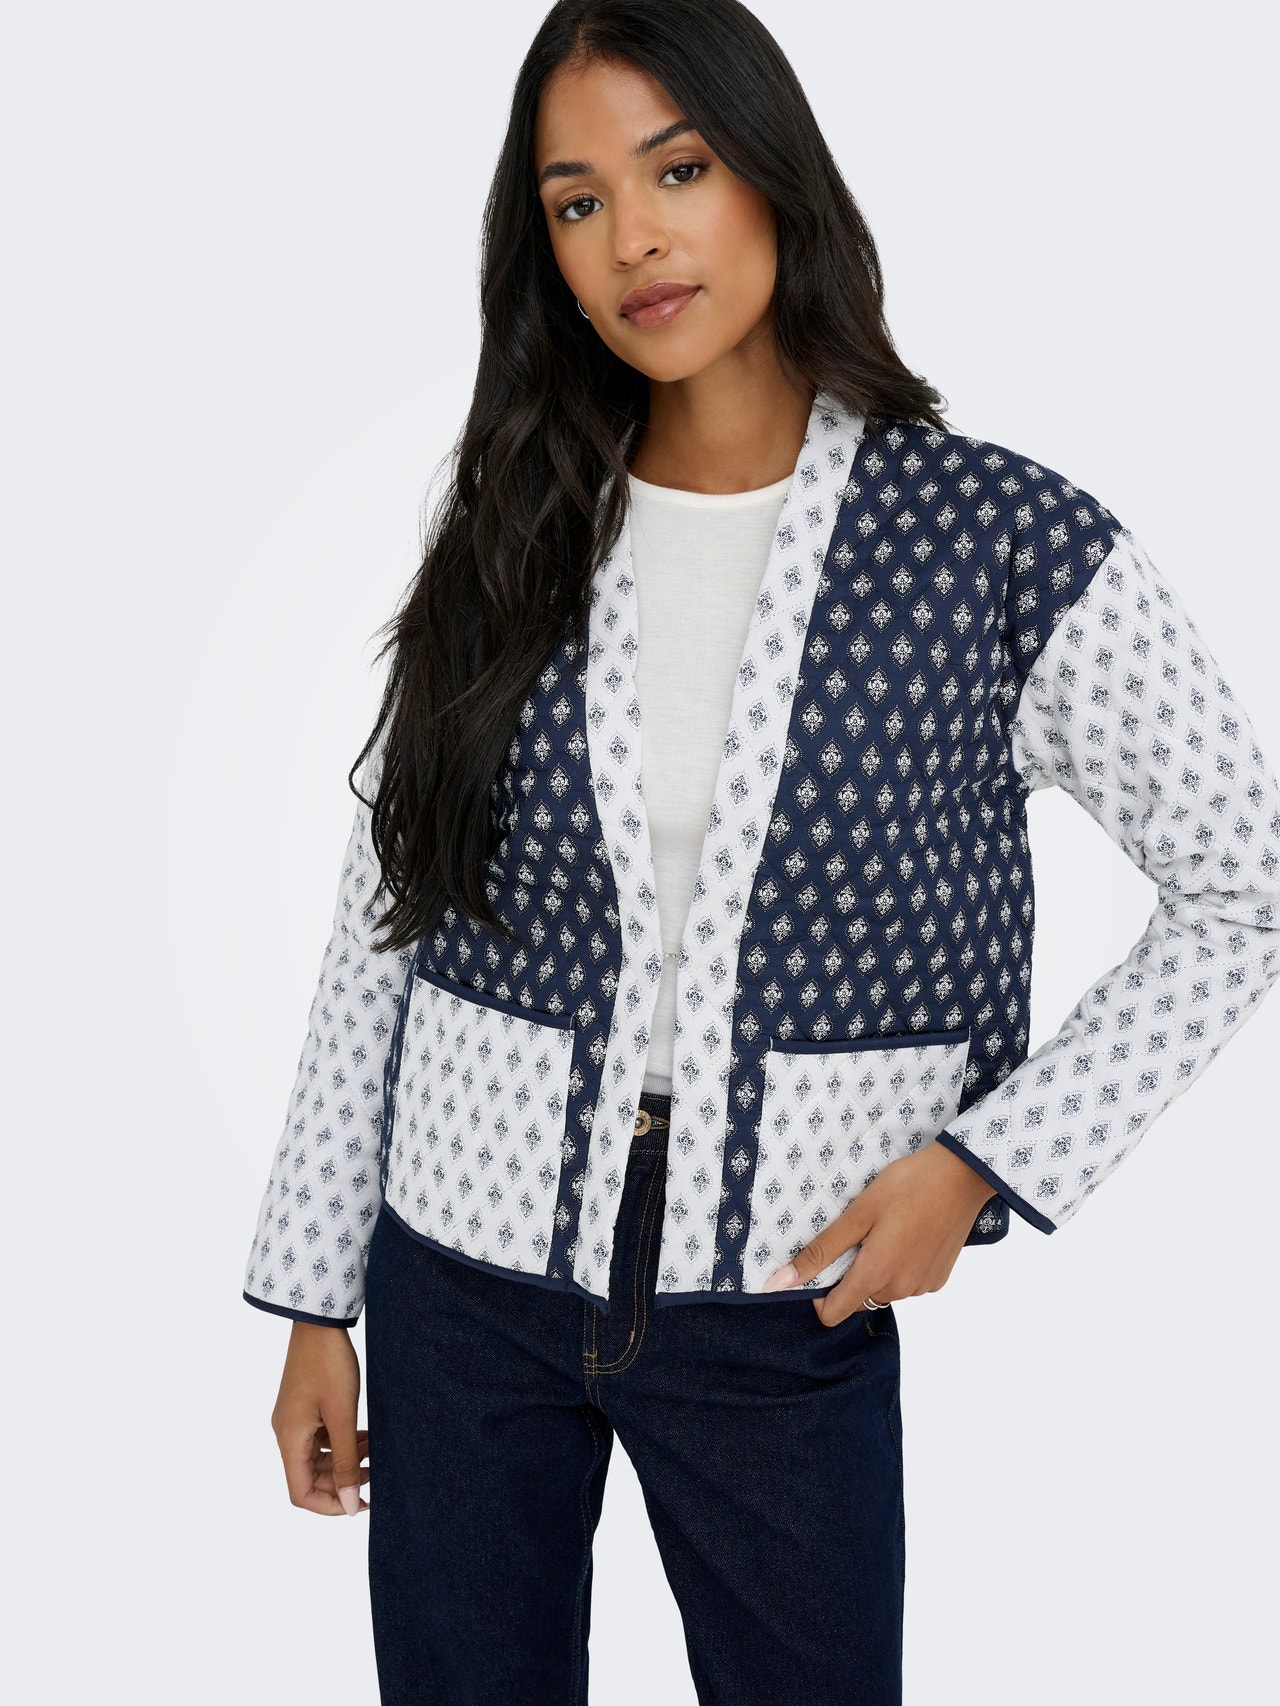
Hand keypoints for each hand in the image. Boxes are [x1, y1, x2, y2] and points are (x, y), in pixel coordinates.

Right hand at [271, 1321, 369, 1514]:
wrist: (318, 1322)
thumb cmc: (329, 1364)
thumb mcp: (342, 1416)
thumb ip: (345, 1463)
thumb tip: (351, 1506)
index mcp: (289, 1440)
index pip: (301, 1494)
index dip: (331, 1506)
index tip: (361, 1503)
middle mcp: (286, 1433)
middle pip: (309, 1478)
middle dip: (342, 1483)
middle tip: (375, 1475)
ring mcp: (293, 1420)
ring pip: (316, 1458)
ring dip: (344, 1461)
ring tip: (374, 1452)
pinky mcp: (303, 1407)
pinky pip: (319, 1438)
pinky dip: (341, 1442)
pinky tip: (364, 1435)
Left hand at [761, 1140, 996, 1325]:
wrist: (962, 1176)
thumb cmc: (907, 1187)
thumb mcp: (857, 1214)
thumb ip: (821, 1251)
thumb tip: (781, 1282)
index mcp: (875, 1277)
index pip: (832, 1314)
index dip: (818, 1293)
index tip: (823, 1261)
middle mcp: (900, 1291)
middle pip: (858, 1298)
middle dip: (850, 1272)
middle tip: (859, 1232)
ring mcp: (923, 1287)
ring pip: (883, 1289)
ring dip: (876, 1268)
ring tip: (886, 1228)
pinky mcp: (939, 1278)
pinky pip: (907, 1282)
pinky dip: (900, 1265)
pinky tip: (907, 1234)